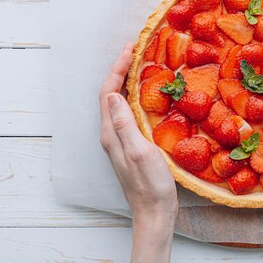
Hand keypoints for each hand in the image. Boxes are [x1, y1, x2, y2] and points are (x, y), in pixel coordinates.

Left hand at [99, 42, 176, 262]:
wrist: (154, 213)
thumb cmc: (149, 185)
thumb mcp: (139, 151)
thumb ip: (124, 124)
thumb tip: (112, 95)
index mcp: (110, 133)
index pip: (108, 92)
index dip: (117, 69)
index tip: (130, 49)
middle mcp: (111, 134)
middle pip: (111, 94)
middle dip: (120, 70)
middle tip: (136, 51)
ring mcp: (120, 140)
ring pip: (119, 103)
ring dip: (127, 82)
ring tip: (141, 65)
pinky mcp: (131, 145)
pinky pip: (129, 113)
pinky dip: (136, 97)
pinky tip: (149, 95)